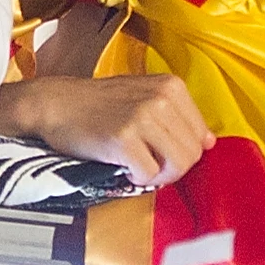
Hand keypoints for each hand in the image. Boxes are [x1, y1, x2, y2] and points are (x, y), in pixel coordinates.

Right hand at [0, 73, 211, 186]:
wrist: (55, 103)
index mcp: (171, 86)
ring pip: (176, 166)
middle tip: (147, 162)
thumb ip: (178, 116)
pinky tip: (121, 165)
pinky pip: (148, 175)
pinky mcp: (123, 139)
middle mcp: (161, 98)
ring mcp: (143, 117)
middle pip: (192, 154)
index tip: (160, 151)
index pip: (202, 136)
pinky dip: (136, 177)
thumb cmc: (98, 104)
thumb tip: (209, 142)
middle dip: (171, 167)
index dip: (182, 151)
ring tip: (136, 164)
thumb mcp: (144, 96)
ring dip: (157, 174)